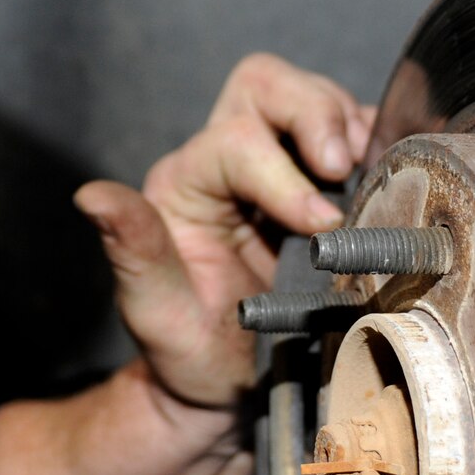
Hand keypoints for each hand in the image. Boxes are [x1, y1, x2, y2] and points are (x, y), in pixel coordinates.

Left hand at [74, 53, 374, 409]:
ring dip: (347, 127)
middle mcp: (227, 163)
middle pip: (267, 85)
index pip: (237, 141)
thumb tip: (91, 198)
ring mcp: (280, 167)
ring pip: (314, 98)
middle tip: (344, 166)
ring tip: (365, 177)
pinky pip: (354, 134)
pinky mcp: (323, 185)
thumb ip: (132, 251)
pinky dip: (374, 144)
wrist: (229, 388)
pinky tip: (383, 181)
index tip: (320, 226)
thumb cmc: (189, 352)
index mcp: (186, 183)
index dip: (283, 176)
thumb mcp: (155, 312)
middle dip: (314, 112)